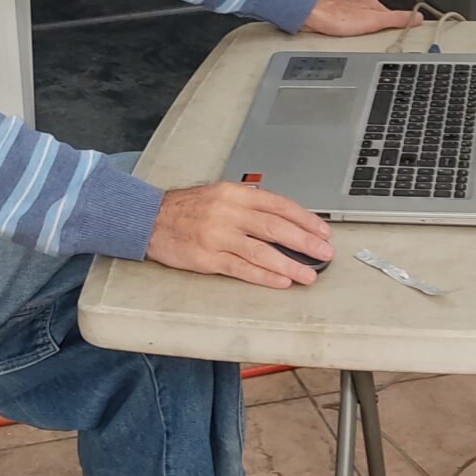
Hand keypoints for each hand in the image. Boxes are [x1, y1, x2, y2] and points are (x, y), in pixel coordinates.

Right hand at [146, 181, 334, 288]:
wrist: (150, 218)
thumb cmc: (188, 208)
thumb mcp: (221, 195)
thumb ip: (250, 205)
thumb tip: (285, 221)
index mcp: (236, 194)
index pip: (279, 205)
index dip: (305, 219)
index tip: (323, 232)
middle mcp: (228, 212)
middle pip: (275, 227)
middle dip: (305, 242)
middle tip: (324, 254)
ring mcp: (217, 236)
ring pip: (261, 251)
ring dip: (289, 264)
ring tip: (308, 274)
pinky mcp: (207, 257)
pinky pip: (241, 268)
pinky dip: (264, 276)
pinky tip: (281, 281)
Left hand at [302, 0, 420, 37]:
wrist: (309, 16)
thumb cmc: (337, 17)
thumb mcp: (373, 20)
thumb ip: (395, 19)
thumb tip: (416, 17)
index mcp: (372, 6)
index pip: (393, 16)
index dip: (400, 26)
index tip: (407, 33)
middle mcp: (360, 6)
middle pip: (378, 19)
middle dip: (383, 29)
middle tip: (389, 41)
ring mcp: (347, 12)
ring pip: (363, 22)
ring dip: (368, 31)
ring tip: (372, 41)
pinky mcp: (335, 19)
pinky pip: (350, 26)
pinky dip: (354, 32)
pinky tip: (352, 38)